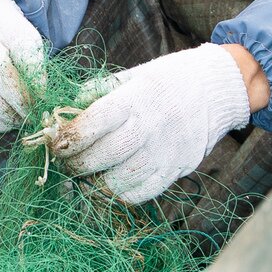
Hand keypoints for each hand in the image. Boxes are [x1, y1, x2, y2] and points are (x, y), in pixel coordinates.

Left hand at [51, 44, 250, 202]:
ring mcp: (165, 153)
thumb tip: (62, 111)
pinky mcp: (175, 171)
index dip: (70, 136)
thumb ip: (97, 92)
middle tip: (65, 161)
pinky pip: (139, 195)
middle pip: (104, 156)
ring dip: (92, 183)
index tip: (56, 141)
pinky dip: (116, 195)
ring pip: (119, 182)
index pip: (96, 122)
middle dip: (76, 163)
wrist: (215, 90)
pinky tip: (105, 185)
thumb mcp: (131, 75)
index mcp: (136, 98)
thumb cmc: (165, 81)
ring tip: (83, 175)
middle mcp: (151, 127)